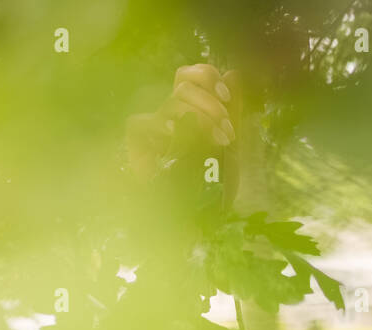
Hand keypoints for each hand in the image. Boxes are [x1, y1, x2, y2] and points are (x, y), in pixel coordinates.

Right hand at [125, 63, 243, 205]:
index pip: (192, 75)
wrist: (197, 215)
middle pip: (184, 84)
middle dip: (212, 105)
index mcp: (193, 109)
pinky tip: (175, 136)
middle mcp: (172, 114)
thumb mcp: (230, 145)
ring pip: (171, 101)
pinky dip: (160, 127)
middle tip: (228, 132)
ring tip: (216, 142)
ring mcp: (155, 127)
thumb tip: (233, 73)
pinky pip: (140, 123)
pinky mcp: (138, 143)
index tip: (227, 99)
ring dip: (200, 118)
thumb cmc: (213, 183)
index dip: (208, 77)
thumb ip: (232, 111)